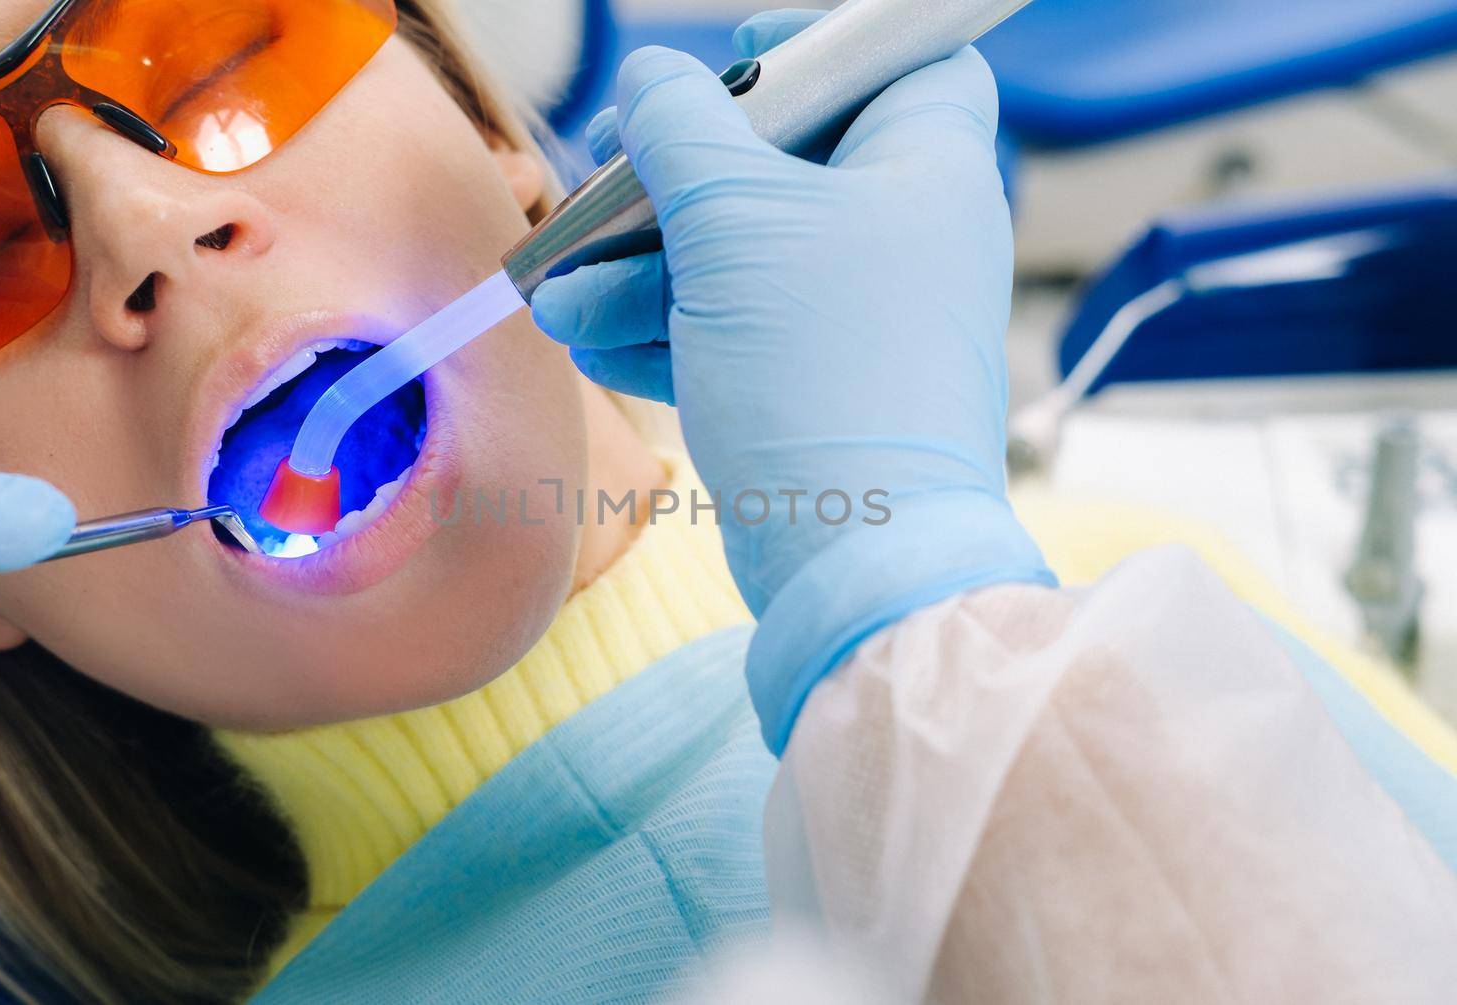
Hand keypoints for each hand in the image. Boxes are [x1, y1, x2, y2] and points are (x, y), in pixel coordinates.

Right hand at [532, 11, 1053, 751]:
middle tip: (610, 183)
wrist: (853, 557)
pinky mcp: (820, 386)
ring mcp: (862, 318)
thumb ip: (682, 131)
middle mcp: (906, 237)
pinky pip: (737, 330)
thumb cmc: (824, 372)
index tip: (740, 64)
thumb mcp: (736, 223)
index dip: (820, 49)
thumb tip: (653, 80)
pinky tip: (590, 342)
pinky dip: (666, 330)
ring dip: (643, 268)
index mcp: (927, 169)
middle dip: (679, 179)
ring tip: (560, 294)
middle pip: (789, 161)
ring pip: (744, 256)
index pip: (902, 62)